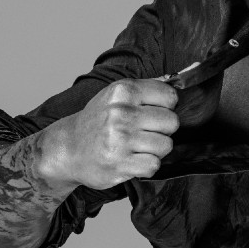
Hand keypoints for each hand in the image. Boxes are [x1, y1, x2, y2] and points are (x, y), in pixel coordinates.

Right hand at [39, 78, 179, 189]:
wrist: (68, 148)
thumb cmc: (98, 121)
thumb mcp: (117, 95)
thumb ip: (148, 89)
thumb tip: (180, 81)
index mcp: (123, 91)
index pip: (170, 97)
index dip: (166, 107)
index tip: (152, 112)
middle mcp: (121, 114)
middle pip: (172, 122)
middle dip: (163, 129)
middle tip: (144, 132)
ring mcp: (120, 140)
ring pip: (166, 145)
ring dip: (155, 149)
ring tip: (137, 147)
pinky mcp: (120, 164)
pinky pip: (154, 165)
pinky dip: (147, 165)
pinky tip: (133, 160)